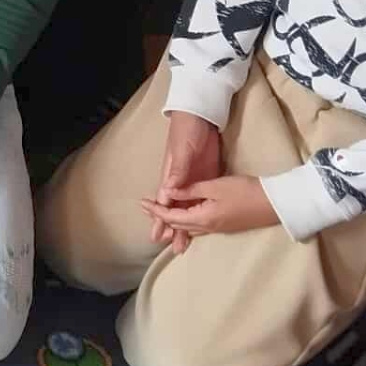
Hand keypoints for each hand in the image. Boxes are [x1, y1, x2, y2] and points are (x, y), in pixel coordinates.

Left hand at [140, 174, 278, 238]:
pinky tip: (185, 216)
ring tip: (161, 213)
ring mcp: (218, 228)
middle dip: (161, 217)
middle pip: (178, 224)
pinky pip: (199, 225)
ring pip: (188, 226)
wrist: (275, 203)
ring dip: (173, 220)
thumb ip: (190, 189)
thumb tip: (168, 190)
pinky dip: (186, 221)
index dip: (156, 210)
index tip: (142, 203)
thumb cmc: (244, 192)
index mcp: (202, 218)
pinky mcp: (226, 225)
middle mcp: (207, 227)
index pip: (171, 216)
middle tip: (147, 207)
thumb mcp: (214, 186)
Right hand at [149, 111, 221, 252]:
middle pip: (175, 209)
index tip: (158, 236)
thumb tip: (167, 192)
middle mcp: (180, 182)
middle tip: (171, 247)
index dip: (161, 219)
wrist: (201, 118)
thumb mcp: (182, 151)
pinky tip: (199, 224)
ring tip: (183, 243)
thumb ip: (177, 172)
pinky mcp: (207, 179)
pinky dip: (198, 213)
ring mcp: (194, 181)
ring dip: (185, 225)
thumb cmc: (187, 131)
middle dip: (172, 228)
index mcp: (171, 176)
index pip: (165, 202)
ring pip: (187, 208)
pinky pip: (200, 200)